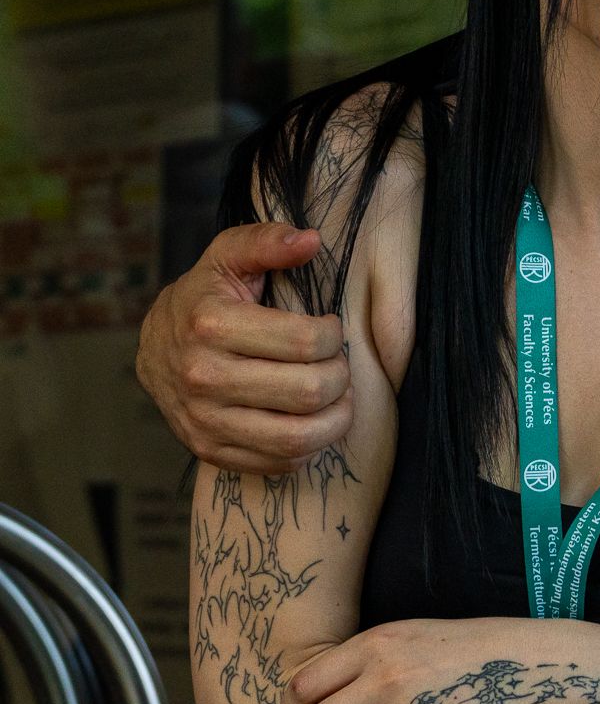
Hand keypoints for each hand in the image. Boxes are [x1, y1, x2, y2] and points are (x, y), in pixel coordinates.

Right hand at [137, 223, 353, 472]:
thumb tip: (309, 240)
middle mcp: (203, 377)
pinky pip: (280, 463)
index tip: (330, 329)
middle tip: (336, 364)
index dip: (335, 335)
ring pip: (299, 437)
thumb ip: (267, 242)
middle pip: (309, 391)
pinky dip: (308, 446)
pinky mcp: (210, 451)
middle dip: (340, 375)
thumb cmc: (206, 299)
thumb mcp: (228, 258)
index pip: (308, 341)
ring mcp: (204, 420)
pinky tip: (310, 420)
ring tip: (336, 396)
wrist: (155, 348)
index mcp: (211, 325)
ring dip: (335, 418)